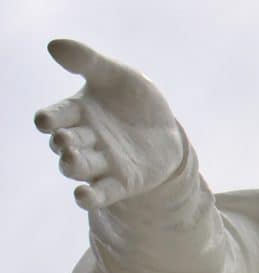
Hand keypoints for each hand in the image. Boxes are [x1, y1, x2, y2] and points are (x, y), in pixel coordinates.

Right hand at [35, 39, 183, 209]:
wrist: (166, 129)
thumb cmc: (134, 99)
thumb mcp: (117, 75)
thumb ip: (89, 61)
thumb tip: (54, 45)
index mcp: (78, 112)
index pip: (57, 116)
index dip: (49, 119)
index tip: (46, 121)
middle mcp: (85, 139)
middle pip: (65, 144)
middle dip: (63, 143)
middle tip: (65, 140)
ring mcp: (102, 162)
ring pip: (78, 168)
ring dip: (72, 166)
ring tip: (72, 160)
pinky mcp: (122, 183)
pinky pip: (101, 193)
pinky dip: (90, 196)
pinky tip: (83, 197)